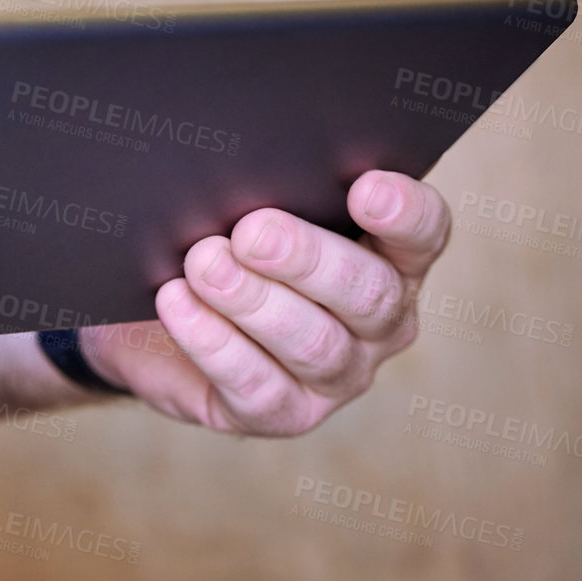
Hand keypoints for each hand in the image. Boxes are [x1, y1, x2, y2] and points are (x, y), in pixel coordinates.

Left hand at [82, 171, 448, 435]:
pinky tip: (179, 302)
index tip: (364, 188)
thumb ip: (272, 188)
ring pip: (314, 344)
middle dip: (308, 259)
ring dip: (253, 300)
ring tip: (203, 264)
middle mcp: (380, 322)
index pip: (423, 233)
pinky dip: (214, 341)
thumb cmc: (221, 245)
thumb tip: (249, 166)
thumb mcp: (248, 209)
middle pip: (369, 293)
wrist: (158, 321)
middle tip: (252, 231)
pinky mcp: (284, 414)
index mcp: (391, 257)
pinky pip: (257, 385)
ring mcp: (339, 375)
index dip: (404, 213)